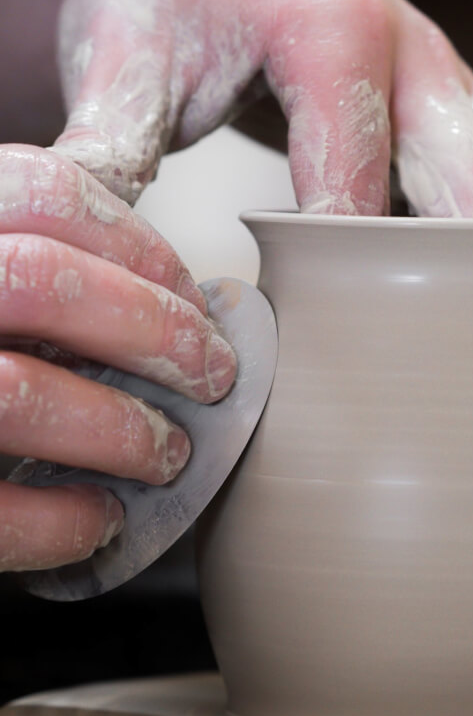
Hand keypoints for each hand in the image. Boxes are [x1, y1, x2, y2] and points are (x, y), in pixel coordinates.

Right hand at [0, 145, 236, 570]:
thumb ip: (35, 262)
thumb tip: (170, 301)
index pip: (41, 193)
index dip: (139, 245)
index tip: (191, 297)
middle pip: (39, 281)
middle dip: (153, 331)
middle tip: (211, 377)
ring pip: (14, 393)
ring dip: (118, 430)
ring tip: (165, 454)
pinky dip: (60, 522)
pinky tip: (99, 519)